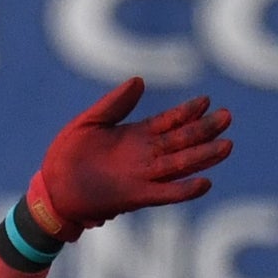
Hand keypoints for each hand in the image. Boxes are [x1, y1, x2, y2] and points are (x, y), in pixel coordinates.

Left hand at [31, 77, 232, 238]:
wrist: (50, 191)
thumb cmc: (65, 157)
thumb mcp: (89, 122)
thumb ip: (115, 104)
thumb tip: (140, 81)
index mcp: (135, 136)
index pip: (169, 122)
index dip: (188, 112)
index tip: (207, 101)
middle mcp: (144, 156)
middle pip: (182, 141)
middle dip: (204, 130)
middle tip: (228, 117)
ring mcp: (141, 176)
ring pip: (180, 165)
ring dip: (203, 156)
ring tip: (227, 145)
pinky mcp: (134, 196)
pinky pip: (164, 194)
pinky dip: (184, 190)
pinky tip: (204, 183)